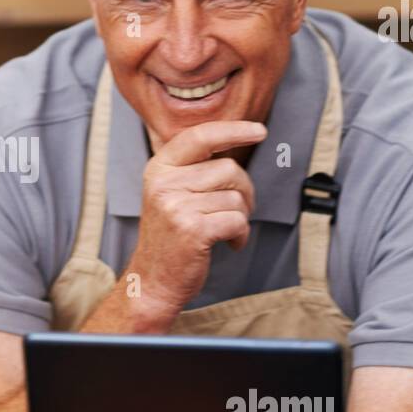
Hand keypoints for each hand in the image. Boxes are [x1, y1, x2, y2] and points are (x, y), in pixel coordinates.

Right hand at [127, 120, 266, 321]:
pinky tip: (229, 243)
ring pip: (236, 197)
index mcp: (158, 169)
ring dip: (241, 216)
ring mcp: (176, 206)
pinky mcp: (193, 229)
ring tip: (224, 230)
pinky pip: (237, 220)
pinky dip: (241, 234)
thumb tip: (236, 141)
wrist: (153, 281)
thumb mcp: (169, 193)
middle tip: (235, 210)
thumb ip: (193, 168)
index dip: (233, 130)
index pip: (200, 137)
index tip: (259, 131)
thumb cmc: (169, 237)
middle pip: (228, 169)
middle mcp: (164, 183)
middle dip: (243, 190)